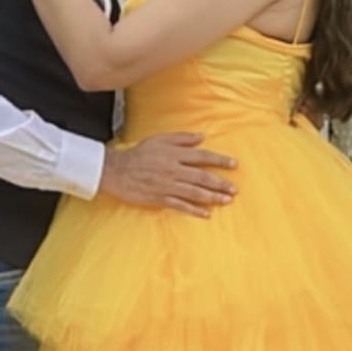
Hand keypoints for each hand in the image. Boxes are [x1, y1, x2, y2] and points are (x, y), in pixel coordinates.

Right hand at [100, 134, 237, 218]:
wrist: (117, 170)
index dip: (219, 161)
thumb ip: (182, 138)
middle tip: (235, 189)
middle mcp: (173, 170)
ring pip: (195, 192)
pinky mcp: (160, 199)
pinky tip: (206, 213)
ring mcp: (167, 186)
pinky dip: (194, 210)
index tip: (234, 165)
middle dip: (220, 183)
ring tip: (227, 201)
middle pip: (202, 177)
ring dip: (212, 197)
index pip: (202, 157)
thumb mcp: (160, 140)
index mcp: (174, 155)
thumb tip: (202, 137)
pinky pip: (180, 205)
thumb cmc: (139, 154)